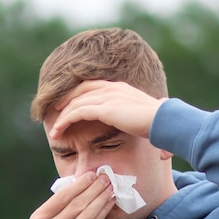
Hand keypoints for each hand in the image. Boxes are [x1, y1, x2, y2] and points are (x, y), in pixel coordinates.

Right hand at [28, 172, 115, 218]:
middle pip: (77, 204)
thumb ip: (59, 203)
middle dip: (94, 188)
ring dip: (101, 198)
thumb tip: (83, 181)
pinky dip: (103, 212)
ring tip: (110, 188)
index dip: (80, 184)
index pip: (63, 196)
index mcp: (39, 218)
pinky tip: (109, 202)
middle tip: (105, 178)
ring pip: (88, 214)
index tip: (92, 174)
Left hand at [48, 80, 165, 139]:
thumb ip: (136, 112)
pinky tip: (59, 130)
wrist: (164, 121)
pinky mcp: (105, 109)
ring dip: (62, 117)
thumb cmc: (158, 122)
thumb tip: (143, 116)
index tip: (67, 105)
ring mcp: (108, 97)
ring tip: (54, 131)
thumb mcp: (142, 113)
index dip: (77, 94)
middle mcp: (111, 88)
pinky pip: (78, 112)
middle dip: (64, 103)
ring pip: (76, 103)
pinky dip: (65, 121)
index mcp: (119, 88)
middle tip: (54, 114)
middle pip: (80, 91)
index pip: (91, 86)